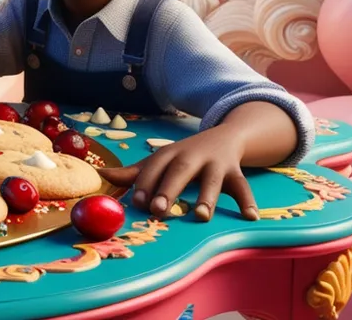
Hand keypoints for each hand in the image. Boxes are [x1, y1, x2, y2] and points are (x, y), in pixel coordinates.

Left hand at [98, 124, 257, 221]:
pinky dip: (248, 202)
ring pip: (212, 180)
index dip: (144, 183)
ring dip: (207, 197)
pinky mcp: (235, 172)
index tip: (136, 202)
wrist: (224, 136)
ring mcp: (215, 163)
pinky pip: (243, 187)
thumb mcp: (160, 161)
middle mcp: (191, 156)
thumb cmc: (184, 156)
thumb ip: (134, 173)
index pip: (153, 167)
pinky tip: (250, 216)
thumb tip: (101, 175)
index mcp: (168, 154)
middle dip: (169, 189)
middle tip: (158, 209)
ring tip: (201, 216)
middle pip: (179, 171)